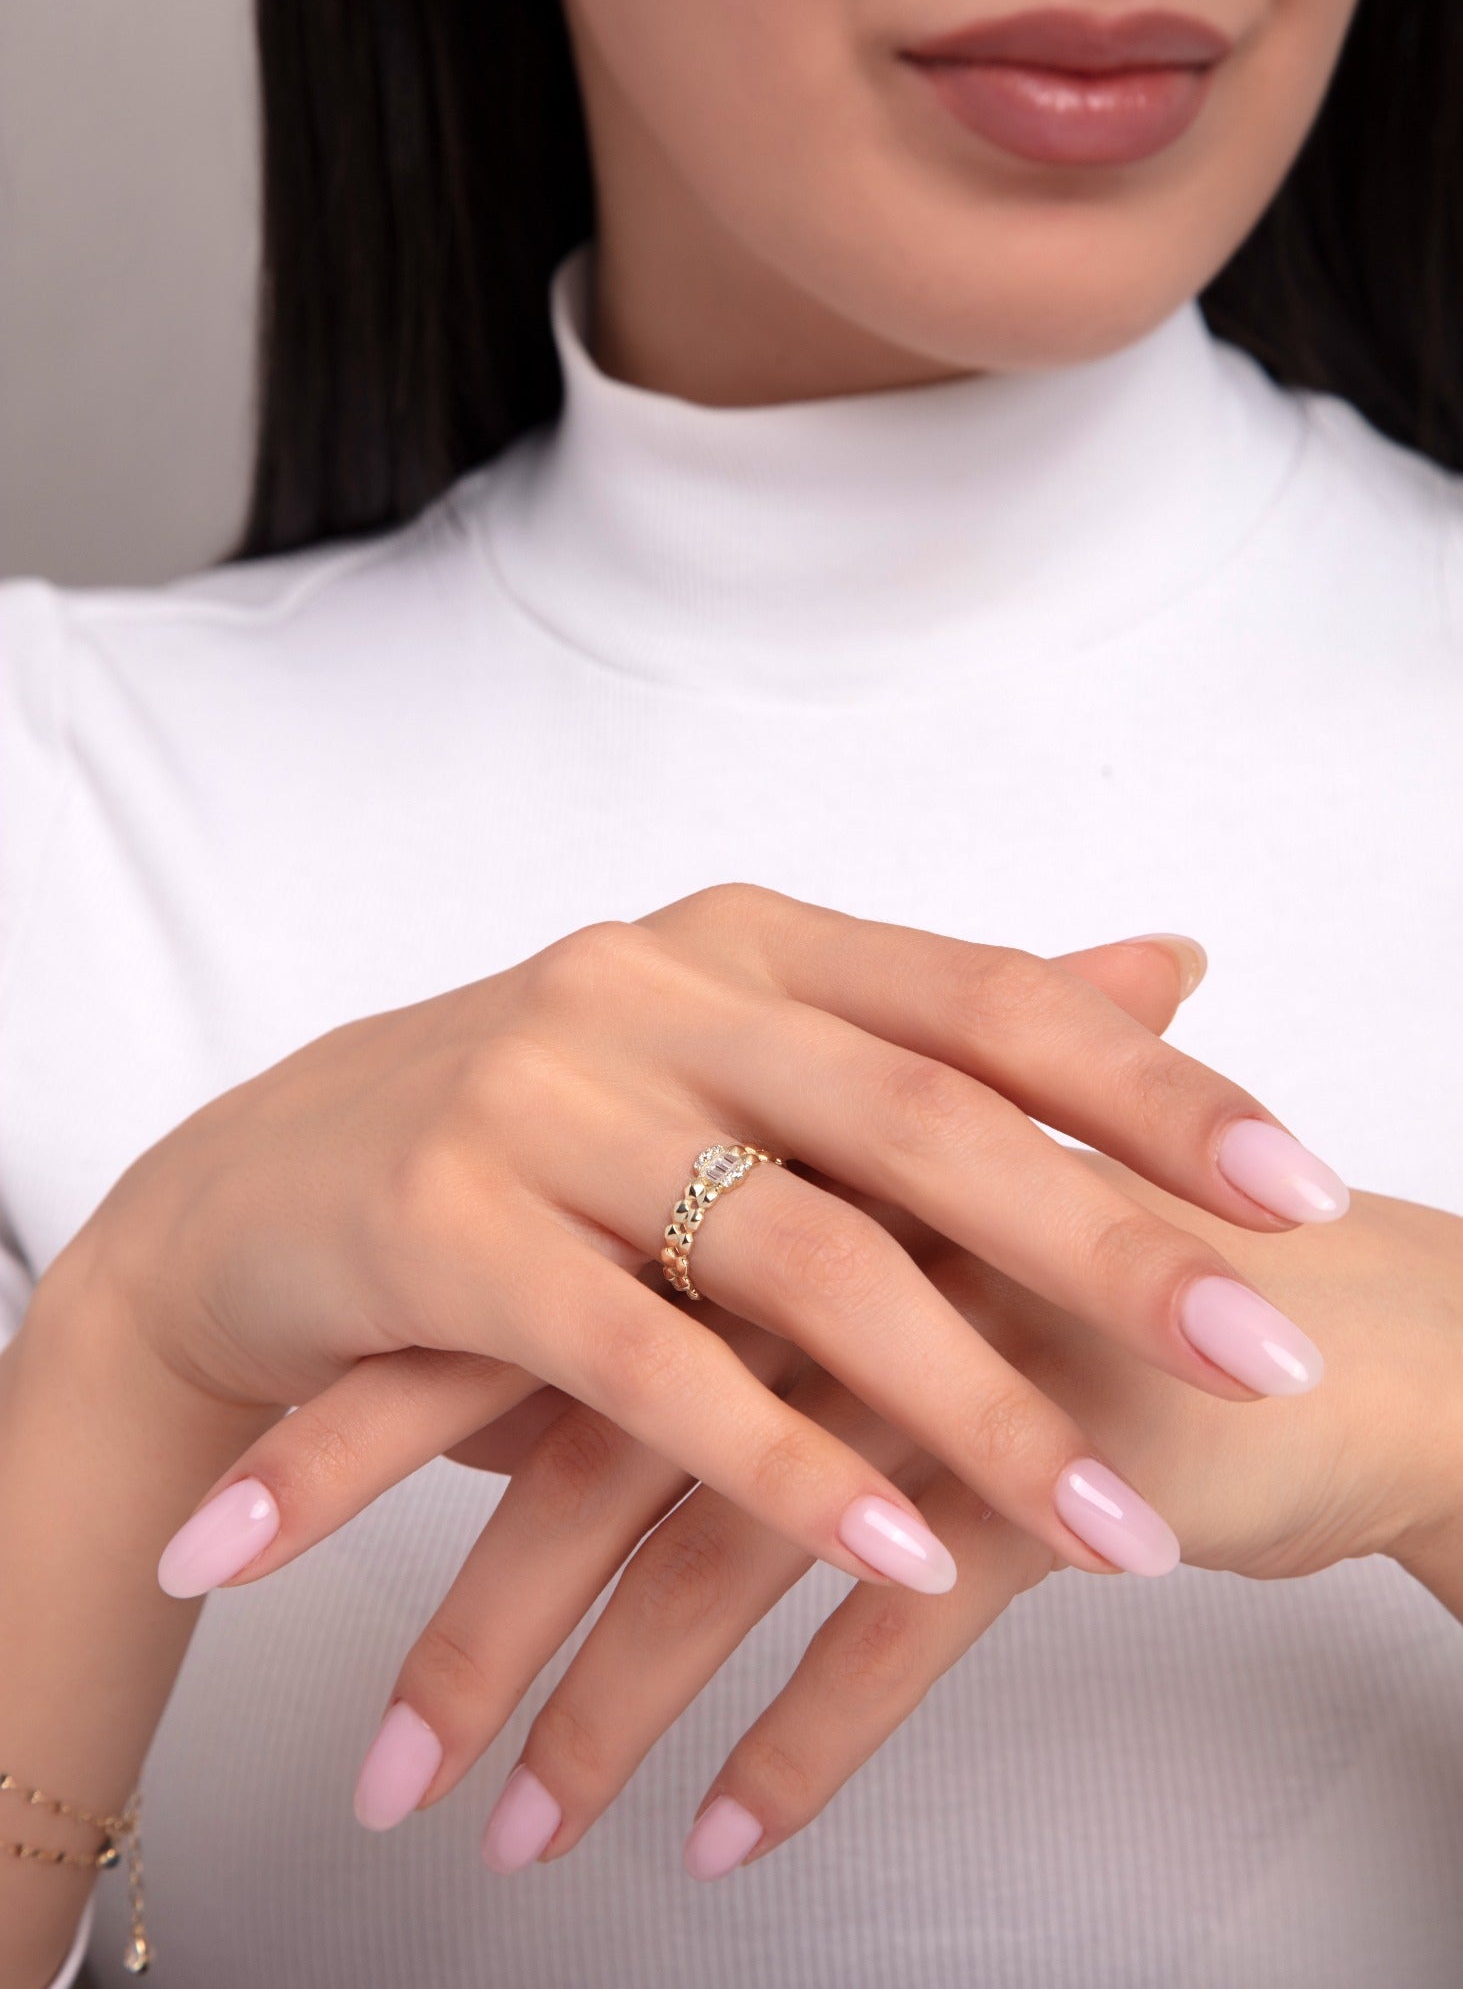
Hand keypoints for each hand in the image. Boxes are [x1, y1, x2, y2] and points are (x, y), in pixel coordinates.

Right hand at [81, 885, 1342, 1599]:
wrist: (252, 1205)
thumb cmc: (530, 1150)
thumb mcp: (739, 1075)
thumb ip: (946, 1039)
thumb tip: (1173, 966)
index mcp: (743, 944)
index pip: (982, 1001)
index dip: (1149, 1092)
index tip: (1299, 1189)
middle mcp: (648, 991)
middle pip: (918, 1122)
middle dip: (1106, 1250)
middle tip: (1265, 1360)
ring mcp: (538, 1097)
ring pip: (797, 1256)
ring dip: (972, 1406)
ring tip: (1118, 1531)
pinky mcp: (439, 1225)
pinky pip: (640, 1364)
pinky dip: (779, 1466)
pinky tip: (895, 1557)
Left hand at [446, 1162, 1457, 1877]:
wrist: (1330, 1327)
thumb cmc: (1088, 1285)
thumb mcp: (884, 1261)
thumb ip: (703, 1310)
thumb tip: (509, 1410)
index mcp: (763, 1173)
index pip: (521, 1302)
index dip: (368, 1428)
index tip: (234, 1541)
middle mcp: (828, 1248)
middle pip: (589, 1441)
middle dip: (461, 1617)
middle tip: (361, 1772)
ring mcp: (939, 1353)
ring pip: (719, 1556)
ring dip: (601, 1716)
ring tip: (503, 1837)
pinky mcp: (1049, 1467)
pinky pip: (891, 1641)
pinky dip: (797, 1748)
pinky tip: (717, 1845)